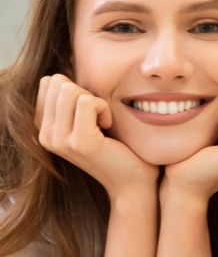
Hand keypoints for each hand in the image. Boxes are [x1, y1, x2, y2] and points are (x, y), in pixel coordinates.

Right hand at [34, 75, 157, 198]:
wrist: (133, 181)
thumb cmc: (117, 147)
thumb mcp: (86, 120)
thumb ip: (70, 101)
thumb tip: (61, 75)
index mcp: (45, 127)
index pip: (49, 83)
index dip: (76, 90)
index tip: (90, 113)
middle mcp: (46, 135)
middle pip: (59, 83)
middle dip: (86, 93)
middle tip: (99, 118)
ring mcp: (60, 140)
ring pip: (70, 90)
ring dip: (96, 101)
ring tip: (104, 123)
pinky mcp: (80, 141)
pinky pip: (87, 101)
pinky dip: (104, 108)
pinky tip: (108, 126)